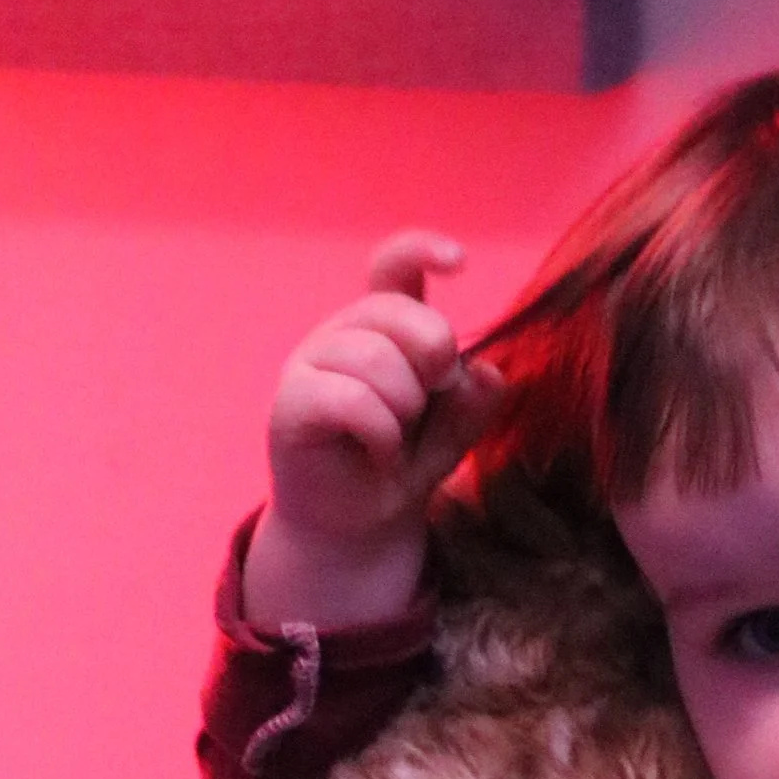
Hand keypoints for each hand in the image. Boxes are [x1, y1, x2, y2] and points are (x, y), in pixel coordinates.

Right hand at [244, 233, 503, 632]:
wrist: (355, 527)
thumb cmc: (399, 469)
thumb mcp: (452, 436)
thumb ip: (473, 403)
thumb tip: (486, 372)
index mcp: (384, 326)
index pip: (394, 264)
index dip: (422, 250)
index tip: (459, 262)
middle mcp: (345, 331)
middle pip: (398, 312)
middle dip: (432, 362)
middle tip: (424, 407)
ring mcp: (312, 360)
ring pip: (377, 359)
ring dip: (404, 410)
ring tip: (394, 440)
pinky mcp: (292, 400)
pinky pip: (352, 399)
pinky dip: (380, 433)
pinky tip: (377, 454)